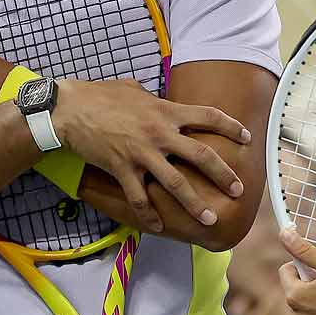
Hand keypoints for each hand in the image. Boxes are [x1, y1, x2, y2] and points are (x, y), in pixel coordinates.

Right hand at [51, 77, 249, 232]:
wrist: (69, 108)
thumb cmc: (99, 94)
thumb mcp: (132, 89)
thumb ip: (152, 98)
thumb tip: (159, 101)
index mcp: (165, 110)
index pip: (207, 116)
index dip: (230, 126)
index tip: (246, 138)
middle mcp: (159, 133)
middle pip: (201, 155)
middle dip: (223, 174)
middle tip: (238, 190)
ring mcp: (141, 153)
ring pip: (176, 183)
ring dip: (195, 203)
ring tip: (209, 218)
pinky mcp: (122, 169)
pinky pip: (139, 197)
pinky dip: (149, 214)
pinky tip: (158, 225)